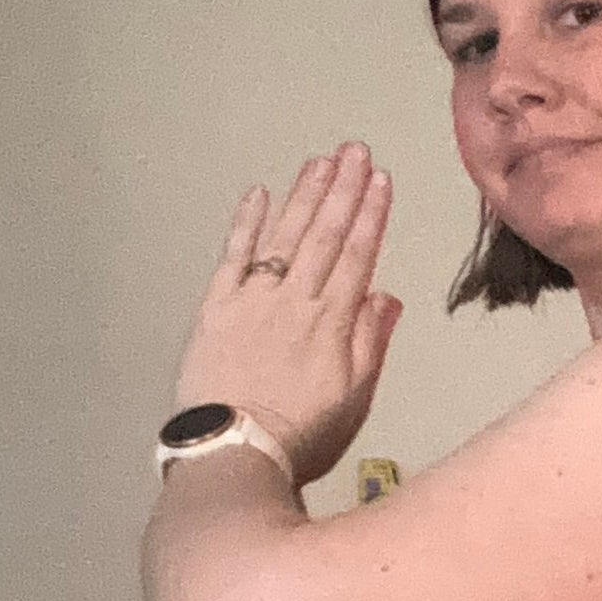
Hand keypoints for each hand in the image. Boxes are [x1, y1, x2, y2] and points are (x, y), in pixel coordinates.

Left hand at [171, 143, 403, 487]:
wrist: (233, 451)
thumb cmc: (302, 435)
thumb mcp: (354, 398)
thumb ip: (370, 343)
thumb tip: (386, 296)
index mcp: (333, 322)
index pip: (357, 257)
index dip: (370, 216)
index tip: (381, 180)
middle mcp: (295, 299)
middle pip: (323, 236)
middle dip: (342, 190)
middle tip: (355, 149)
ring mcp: (252, 298)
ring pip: (284, 236)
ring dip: (303, 196)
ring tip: (320, 161)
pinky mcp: (215, 306)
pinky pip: (233, 256)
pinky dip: (247, 223)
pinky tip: (259, 193)